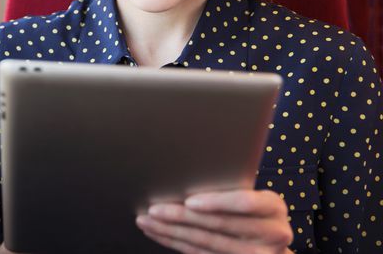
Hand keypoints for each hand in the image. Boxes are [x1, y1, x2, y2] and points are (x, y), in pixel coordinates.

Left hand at [135, 189, 293, 253]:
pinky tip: (158, 233)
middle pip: (218, 225)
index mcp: (273, 207)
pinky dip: (175, 242)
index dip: (216, 202)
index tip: (189, 201)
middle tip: (154, 209)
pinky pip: (200, 253)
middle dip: (181, 217)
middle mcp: (271, 233)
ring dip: (170, 231)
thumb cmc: (255, 207)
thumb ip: (231, 188)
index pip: (244, 203)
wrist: (273, 240)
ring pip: (205, 242)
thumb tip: (184, 175)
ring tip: (146, 220)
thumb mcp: (255, 194)